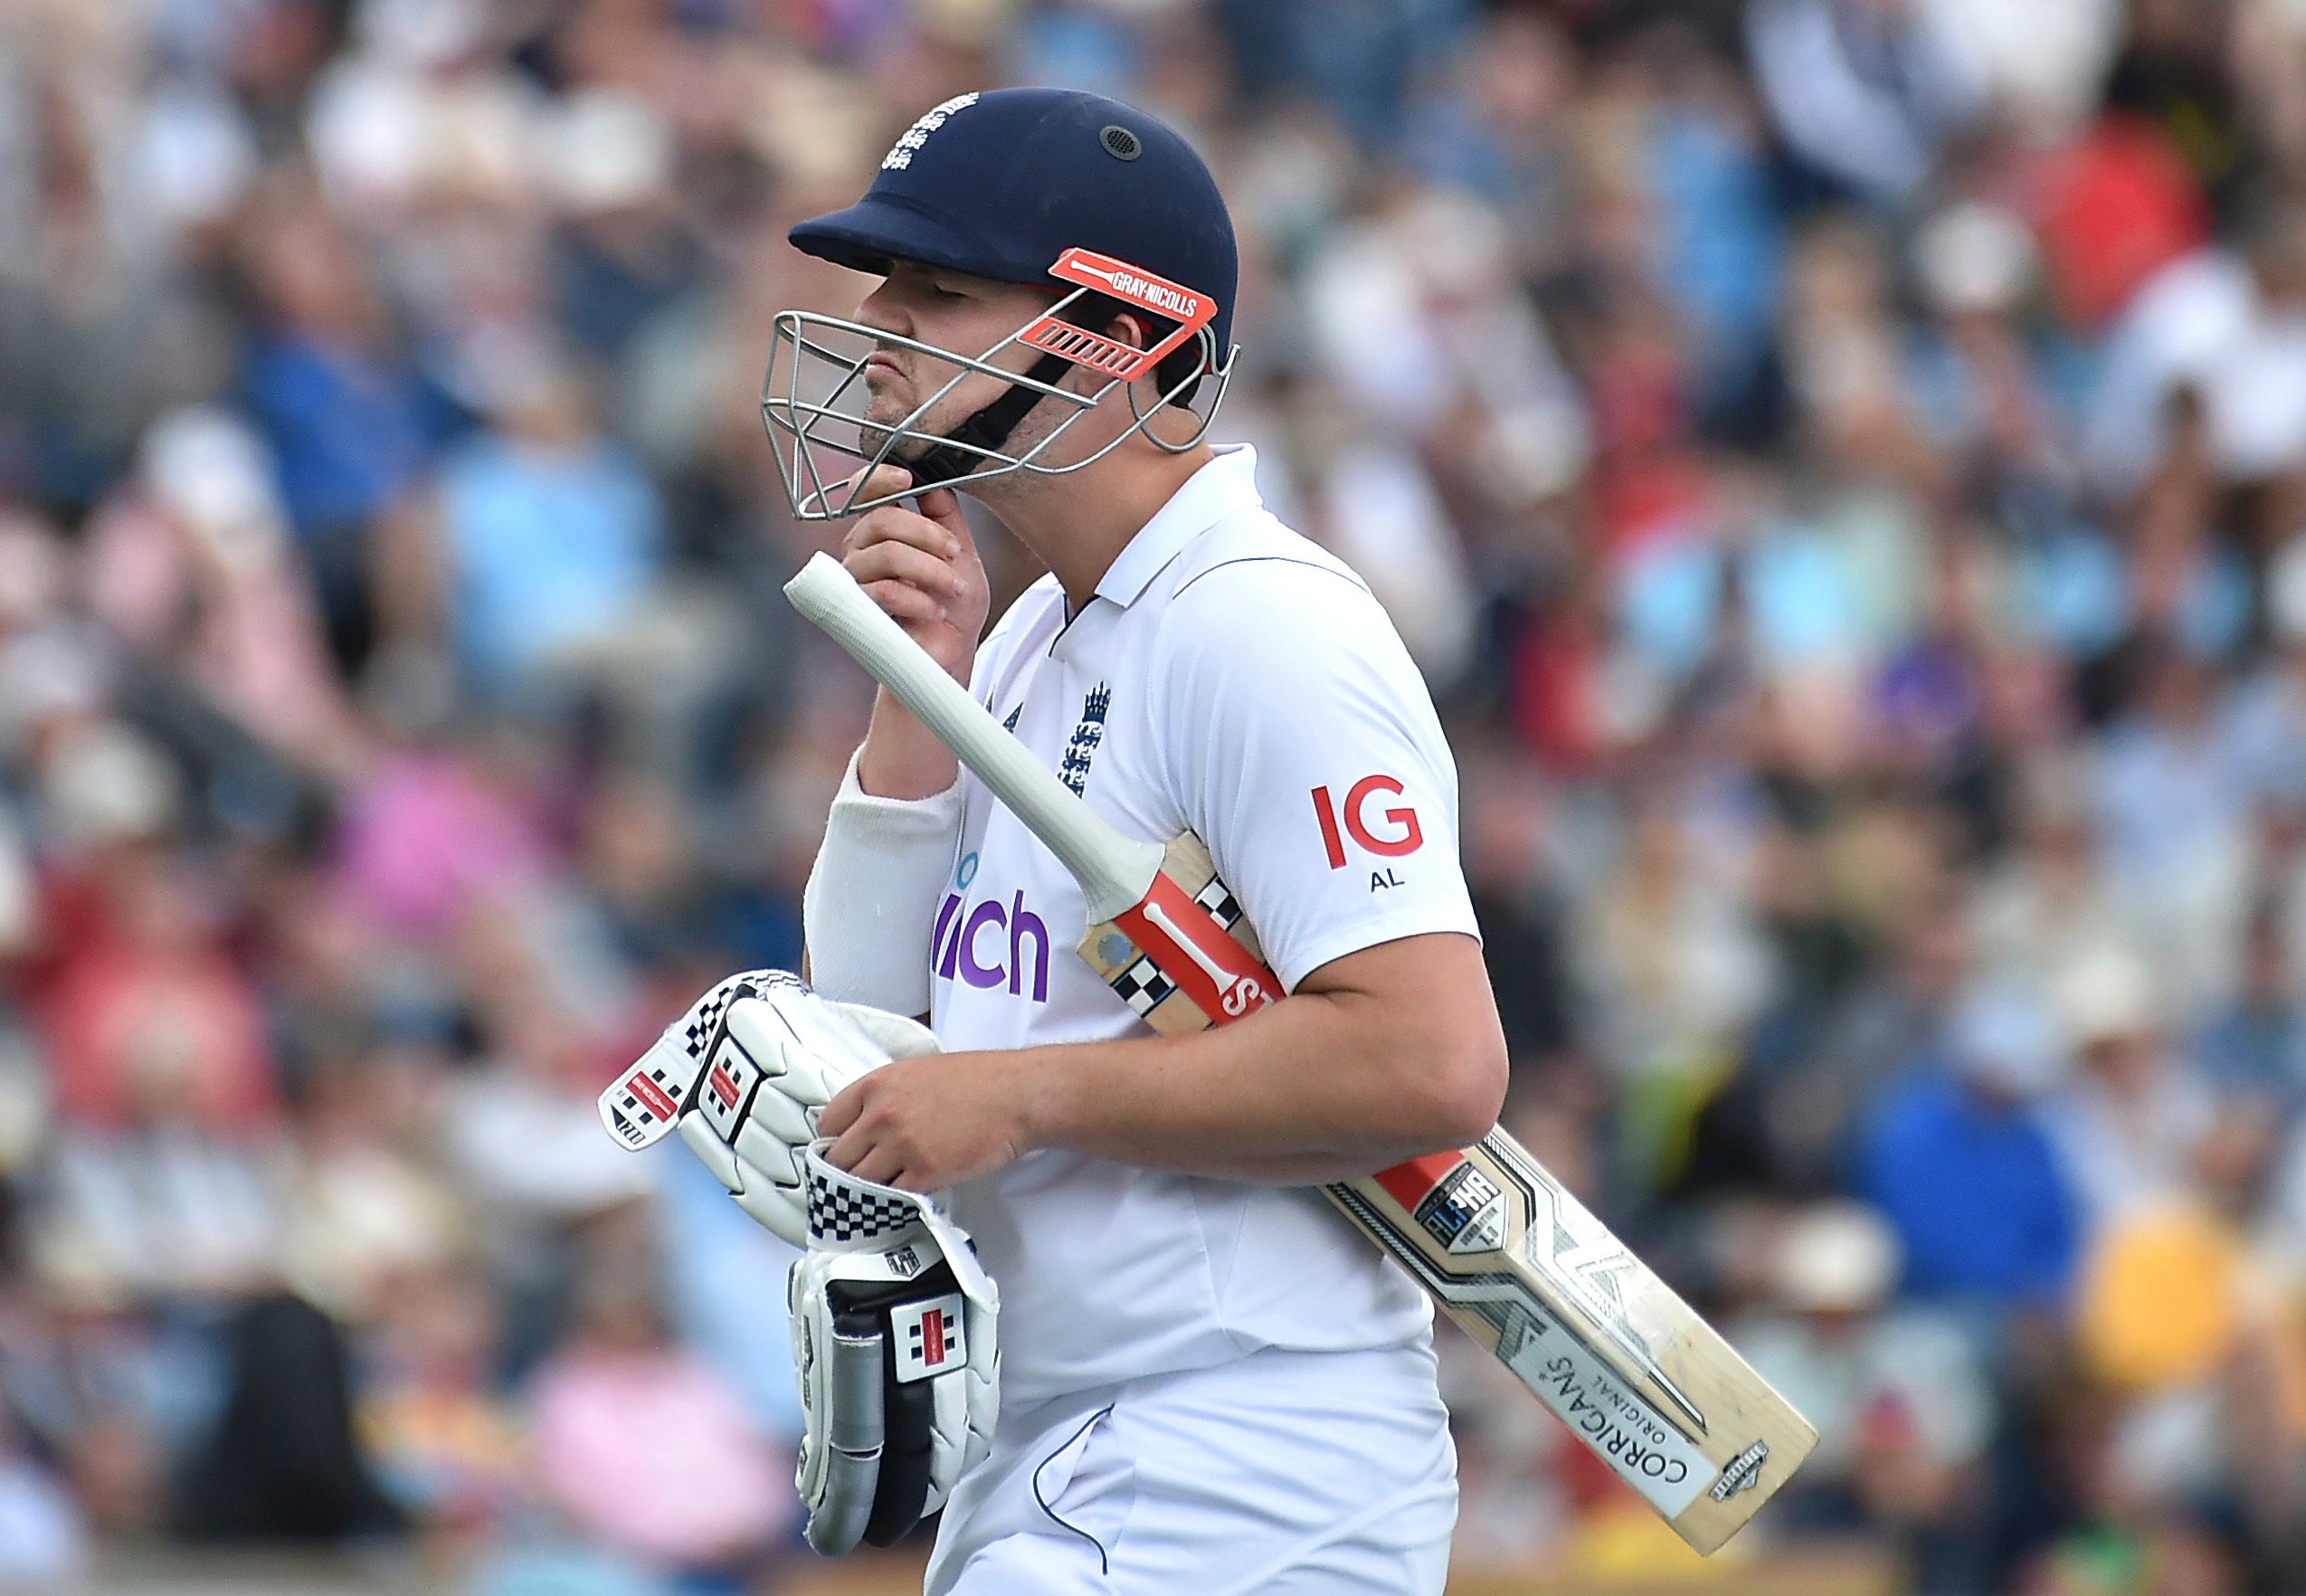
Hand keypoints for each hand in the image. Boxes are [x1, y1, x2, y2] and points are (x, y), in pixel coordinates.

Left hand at [817, 1050, 1031, 1190]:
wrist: (1016, 1096)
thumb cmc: (978, 1080)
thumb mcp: (918, 1071)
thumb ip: (886, 1094)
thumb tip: (864, 1122)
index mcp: (878, 1084)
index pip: (829, 1120)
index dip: (833, 1139)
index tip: (840, 1150)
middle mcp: (882, 1114)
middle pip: (839, 1156)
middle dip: (845, 1168)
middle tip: (855, 1176)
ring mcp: (901, 1146)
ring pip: (860, 1182)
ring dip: (867, 1189)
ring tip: (878, 1189)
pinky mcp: (924, 1173)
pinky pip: (892, 1196)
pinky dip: (893, 1199)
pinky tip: (902, 1193)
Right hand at [840, 465, 988, 683]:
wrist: (950, 651)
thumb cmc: (953, 602)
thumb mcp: (961, 551)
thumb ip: (947, 515)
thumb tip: (937, 480)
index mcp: (882, 529)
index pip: (864, 492)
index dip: (879, 478)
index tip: (907, 478)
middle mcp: (861, 549)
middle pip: (881, 520)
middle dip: (927, 533)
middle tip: (954, 553)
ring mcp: (856, 579)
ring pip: (886, 554)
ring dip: (930, 570)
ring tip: (954, 588)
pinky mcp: (858, 611)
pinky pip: (884, 591)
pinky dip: (919, 600)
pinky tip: (936, 611)